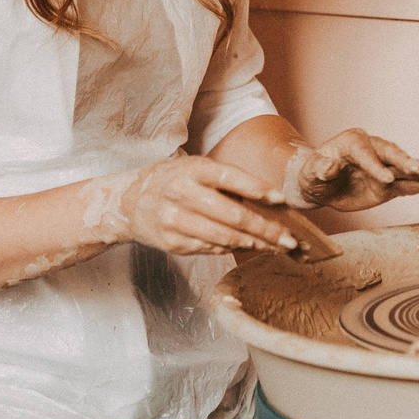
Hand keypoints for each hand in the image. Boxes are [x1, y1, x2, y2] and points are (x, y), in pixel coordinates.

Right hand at [78, 154, 296, 256]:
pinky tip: (246, 247)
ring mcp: (174, 220)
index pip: (229, 178)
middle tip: (289, 240)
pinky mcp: (171, 242)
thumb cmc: (174, 182)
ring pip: (222, 237)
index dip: (257, 189)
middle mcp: (182, 194)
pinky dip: (230, 248)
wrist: (129, 202)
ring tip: (274, 247)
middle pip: (231, 215)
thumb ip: (227, 183)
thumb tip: (269, 202)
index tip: (281, 200)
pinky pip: (209, 248)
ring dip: (253, 244)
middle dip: (265, 229)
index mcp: (191, 170)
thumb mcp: (196, 170)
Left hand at [283, 129, 418, 211]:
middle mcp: (370, 149)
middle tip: (416, 168)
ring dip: (413, 171)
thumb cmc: (312, 174)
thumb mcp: (310, 172)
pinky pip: (401, 184)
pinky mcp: (386, 183)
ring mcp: (380, 166)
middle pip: (389, 153)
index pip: (366, 152)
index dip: (376, 166)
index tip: (386, 179)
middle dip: (403, 161)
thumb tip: (331, 167)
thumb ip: (320, 170)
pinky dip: (412, 185)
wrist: (320, 185)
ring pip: (399, 167)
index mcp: (351, 142)